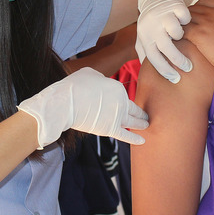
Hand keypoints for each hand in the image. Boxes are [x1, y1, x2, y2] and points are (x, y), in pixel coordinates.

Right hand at [18, 67, 148, 148]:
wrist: (66, 102)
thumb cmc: (74, 86)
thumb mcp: (90, 73)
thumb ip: (100, 78)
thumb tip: (100, 83)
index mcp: (118, 87)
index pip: (121, 95)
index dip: (119, 99)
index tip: (117, 102)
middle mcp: (122, 102)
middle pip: (133, 108)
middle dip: (140, 112)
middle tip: (146, 115)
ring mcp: (118, 116)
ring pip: (133, 122)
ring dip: (141, 123)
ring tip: (147, 125)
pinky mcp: (110, 129)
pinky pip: (125, 135)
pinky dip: (135, 139)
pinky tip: (143, 141)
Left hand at [136, 0, 191, 82]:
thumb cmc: (151, 22)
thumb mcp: (144, 36)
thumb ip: (144, 53)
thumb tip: (146, 74)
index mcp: (145, 36)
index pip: (153, 57)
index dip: (164, 70)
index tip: (175, 78)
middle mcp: (152, 26)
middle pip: (166, 48)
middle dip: (178, 60)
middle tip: (188, 67)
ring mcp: (163, 14)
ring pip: (176, 32)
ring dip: (180, 35)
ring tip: (179, 32)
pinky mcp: (174, 4)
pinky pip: (185, 18)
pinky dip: (186, 20)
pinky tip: (183, 20)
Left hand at [184, 0, 213, 75]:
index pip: (205, 0)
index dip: (199, 9)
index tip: (197, 18)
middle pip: (194, 9)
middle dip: (189, 18)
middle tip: (186, 28)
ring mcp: (207, 21)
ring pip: (185, 18)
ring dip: (182, 26)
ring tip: (180, 34)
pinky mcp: (199, 33)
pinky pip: (182, 30)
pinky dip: (179, 35)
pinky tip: (179, 41)